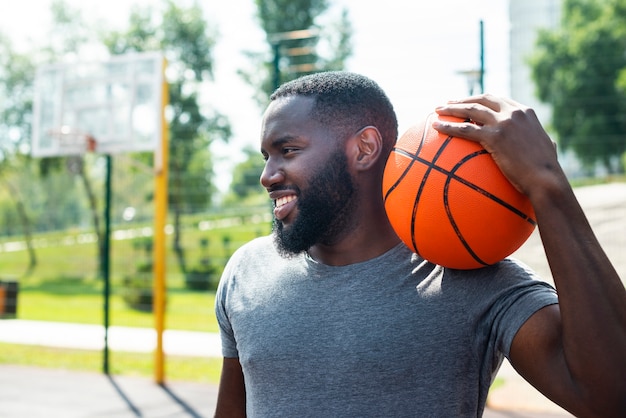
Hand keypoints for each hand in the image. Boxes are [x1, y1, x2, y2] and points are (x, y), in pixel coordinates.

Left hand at [433, 94, 563, 197]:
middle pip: (482, 100)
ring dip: (451, 108)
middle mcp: (514, 113)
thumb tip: (550, 145)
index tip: (468, 102)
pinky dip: (449, 126)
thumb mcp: (548, 149)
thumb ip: (545, 142)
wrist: (546, 179)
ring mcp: (504, 123)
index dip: (480, 99)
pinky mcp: (495, 136)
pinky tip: (436, 127)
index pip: (498, 100)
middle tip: (448, 103)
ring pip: (471, 110)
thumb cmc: (547, 171)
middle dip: (463, 100)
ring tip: (437, 110)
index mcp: (525, 112)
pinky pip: (465, 129)